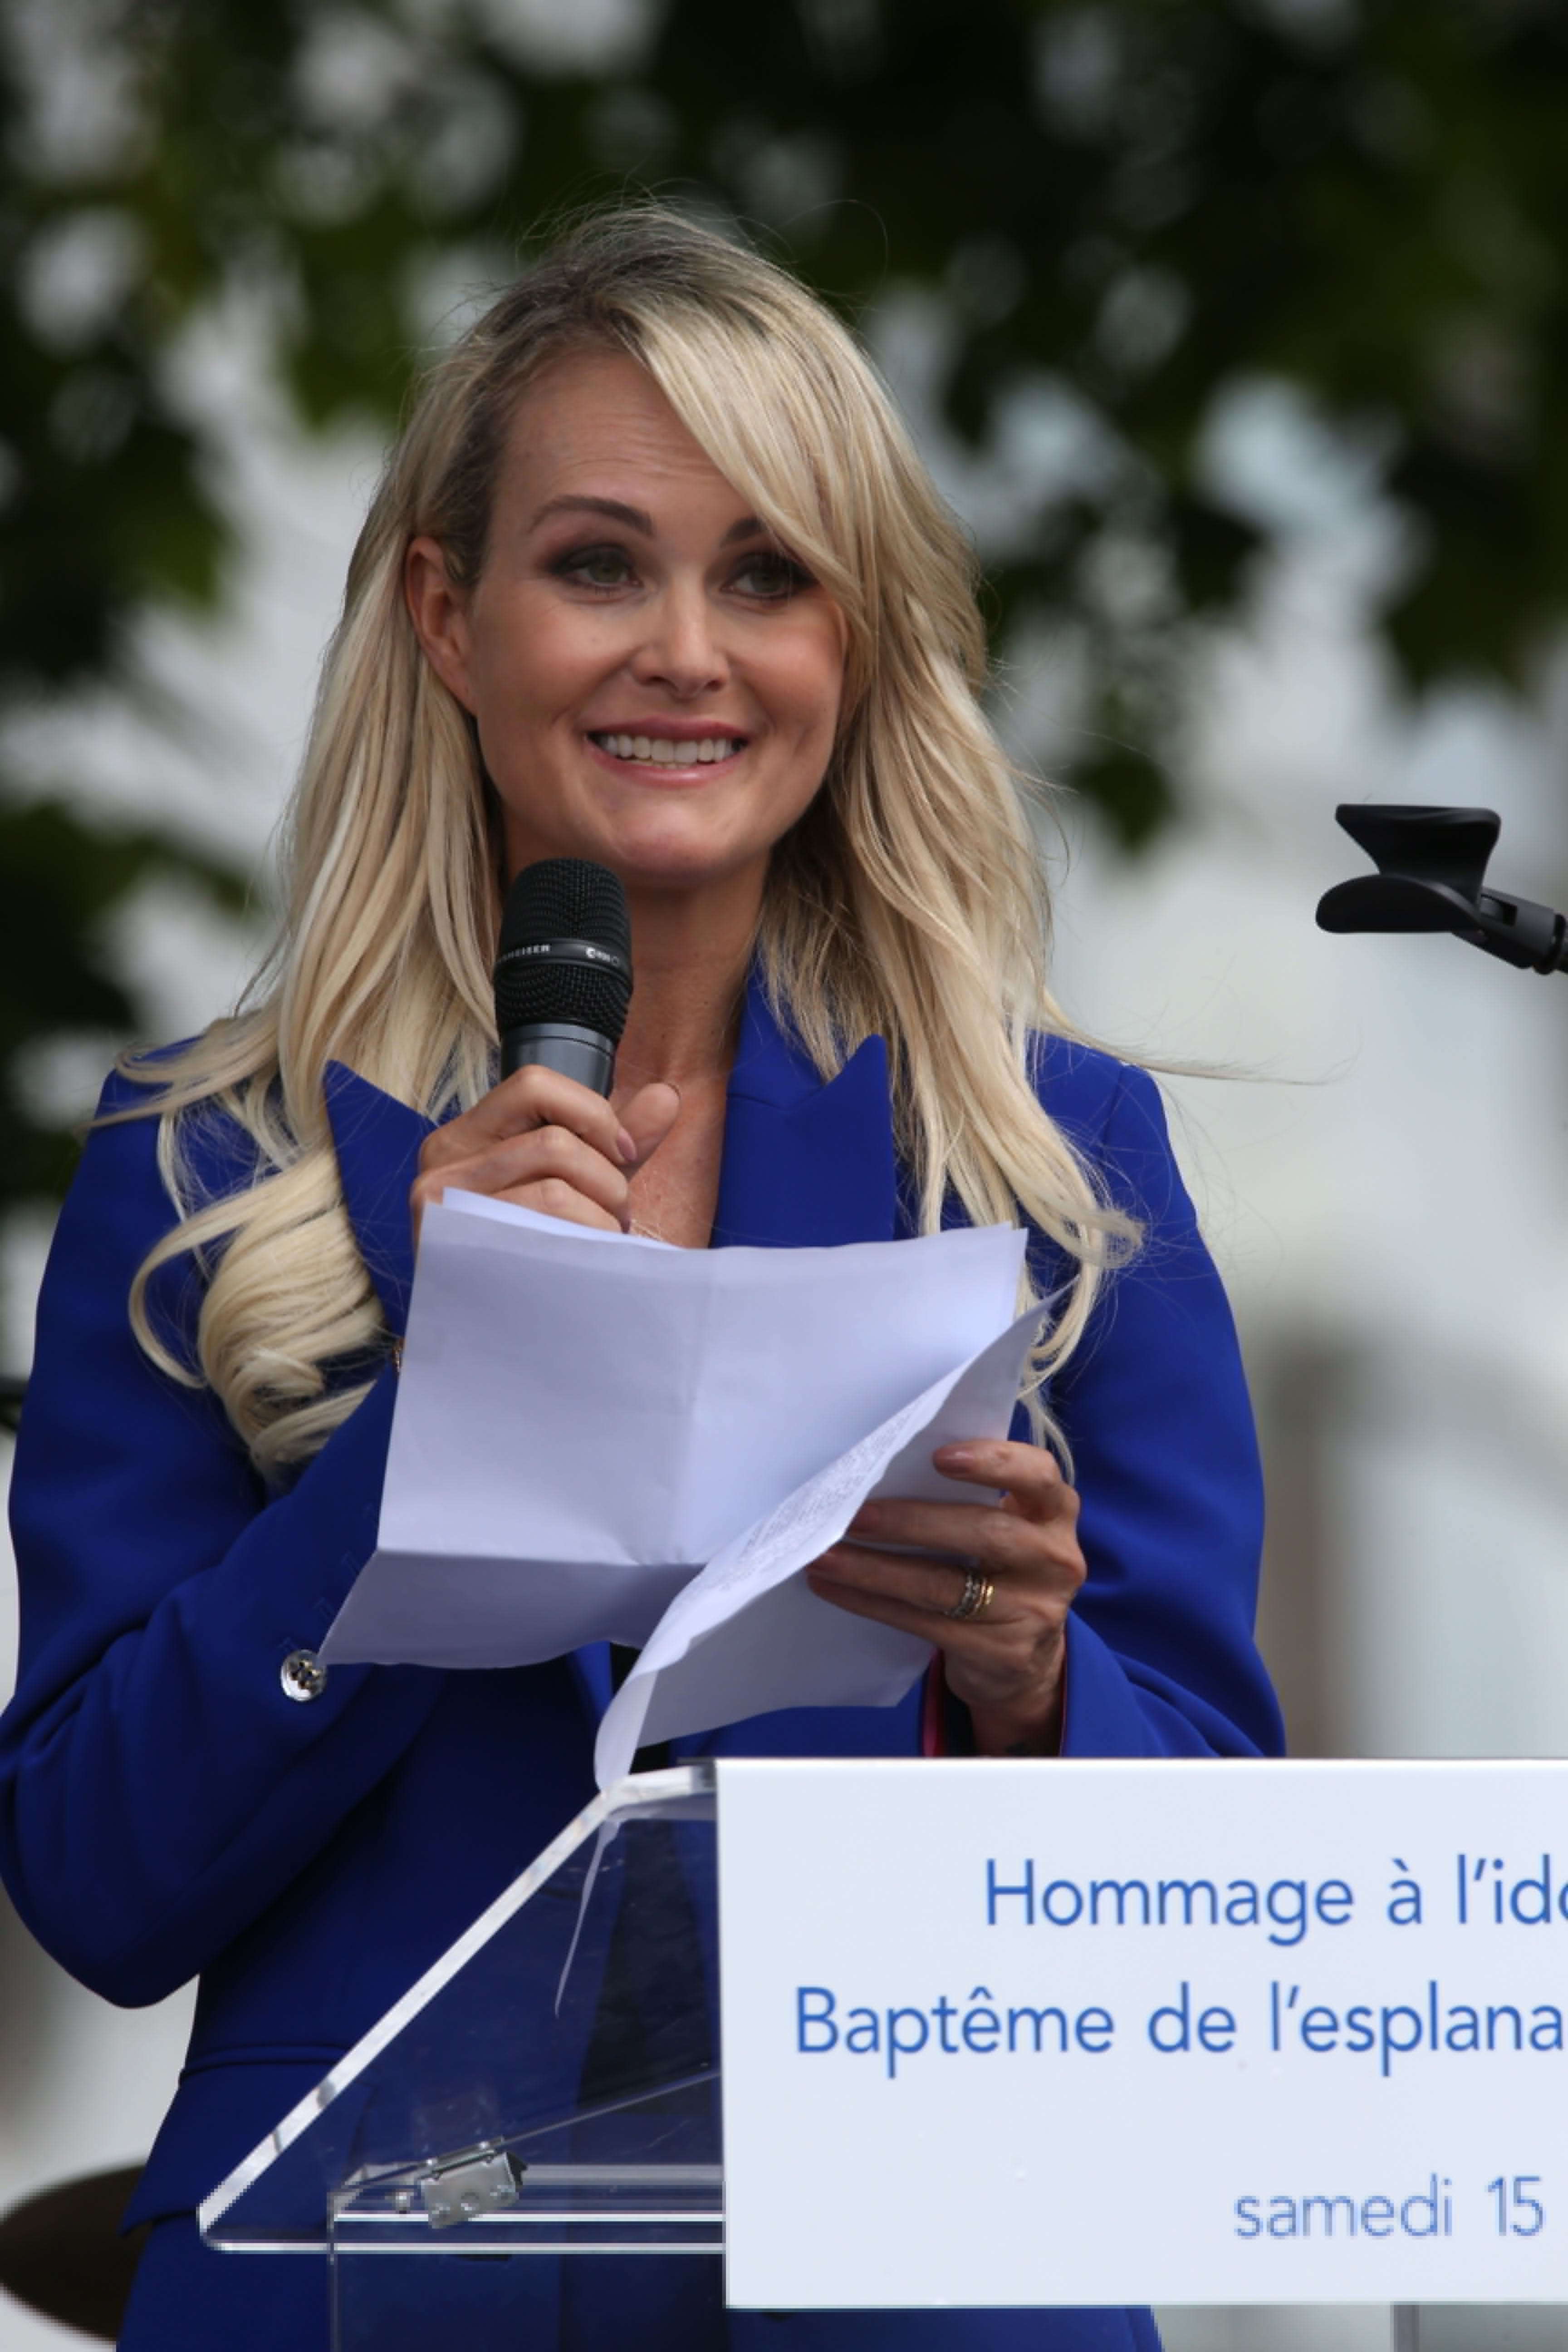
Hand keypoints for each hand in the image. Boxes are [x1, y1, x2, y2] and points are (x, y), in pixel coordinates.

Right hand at [410, 1067, 680, 1242]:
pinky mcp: (452, 1246)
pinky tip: (582, 1264)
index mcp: (469, 1132)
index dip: (594, 1114)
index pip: (534, 1084)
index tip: (623, 1155)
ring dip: (600, 1219)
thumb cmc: (525, 1246)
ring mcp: (439, 1203)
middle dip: (608, 1181)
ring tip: (600, 1243)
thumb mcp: (571, 1183)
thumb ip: (611, 1143)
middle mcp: (443, 1157)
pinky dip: (580, 1244)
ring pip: (554, 1190)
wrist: (478, 1327)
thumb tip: (667, 1095)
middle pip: (555, 1142)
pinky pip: (540, 1232)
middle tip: (616, 1218)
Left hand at [805, 1440, 1085, 1756]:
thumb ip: (970, 1499)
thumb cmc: (996, 1570)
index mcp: (1053, 1513)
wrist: (1023, 1662)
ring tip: (825, 1556)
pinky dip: (874, 1604)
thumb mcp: (1004, 1529)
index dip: (994, 1462)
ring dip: (875, 1569)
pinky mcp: (1003, 1653)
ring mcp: (1034, 1611)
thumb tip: (878, 1471)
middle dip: (911, 1522)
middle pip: (985, 1532)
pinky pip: (927, 1624)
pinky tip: (837, 1589)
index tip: (940, 1458)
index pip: (1039, 1474)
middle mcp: (1054, 1559)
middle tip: (854, 1516)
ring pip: (945, 1585)